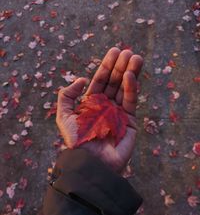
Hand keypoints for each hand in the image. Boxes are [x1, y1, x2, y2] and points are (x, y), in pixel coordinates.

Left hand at [56, 48, 142, 173]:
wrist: (90, 162)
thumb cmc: (76, 140)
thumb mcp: (64, 116)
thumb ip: (67, 96)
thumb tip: (82, 79)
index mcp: (92, 103)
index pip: (100, 80)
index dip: (106, 66)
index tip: (115, 51)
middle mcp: (106, 106)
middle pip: (114, 82)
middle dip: (120, 66)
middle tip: (127, 51)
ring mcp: (119, 113)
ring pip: (124, 88)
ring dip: (130, 72)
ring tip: (135, 57)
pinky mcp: (130, 122)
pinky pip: (130, 101)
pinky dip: (131, 88)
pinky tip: (131, 75)